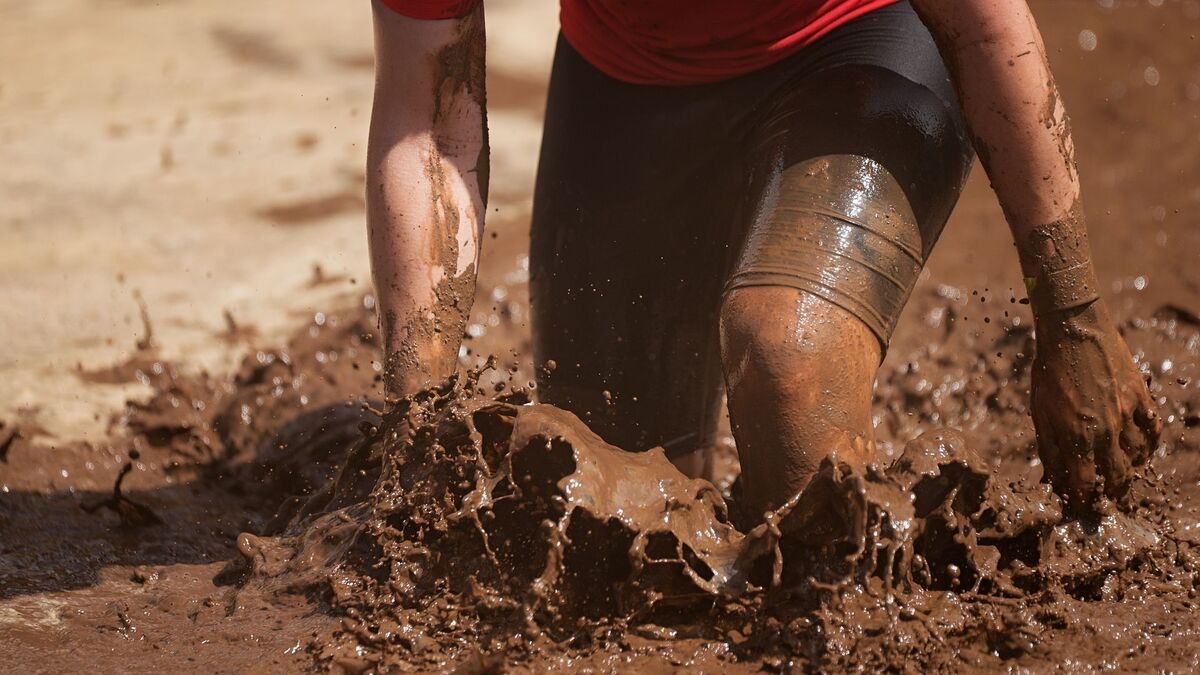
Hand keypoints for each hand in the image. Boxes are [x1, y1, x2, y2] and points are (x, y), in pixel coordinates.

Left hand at [1030, 300, 1160, 510]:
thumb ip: (1050, 449)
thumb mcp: (1040, 413)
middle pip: (1118, 477)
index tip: (1084, 509)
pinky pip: (1153, 429)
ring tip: (1125, 476)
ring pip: (1139, 456)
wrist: (1073, 331)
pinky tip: (1142, 447)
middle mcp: (1104, 431)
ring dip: (1133, 470)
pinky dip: (1150, 443)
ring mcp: (1127, 414)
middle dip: (1114, 494)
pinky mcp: (1141, 397)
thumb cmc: (1049, 372)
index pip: (1085, 485)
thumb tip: (1055, 479)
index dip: (1085, 502)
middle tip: (1111, 501)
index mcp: (1075, 437)